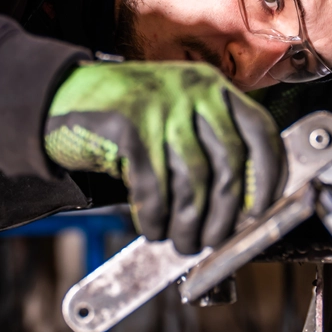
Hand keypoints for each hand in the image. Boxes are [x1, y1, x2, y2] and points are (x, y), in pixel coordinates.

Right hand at [43, 62, 284, 253]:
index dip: (270, 175)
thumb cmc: (128, 121)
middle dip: (227, 212)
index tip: (265, 210)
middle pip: (230, 161)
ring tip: (182, 242)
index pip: (260, 131)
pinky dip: (157, 215)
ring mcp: (162, 103)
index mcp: (215, 89)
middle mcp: (194, 90)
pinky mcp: (130, 123)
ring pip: (193, 177)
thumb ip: (208, 148)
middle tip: (216, 241)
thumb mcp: (176, 119)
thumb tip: (241, 209)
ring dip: (190, 221)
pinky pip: (154, 183)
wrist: (61, 99)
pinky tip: (154, 228)